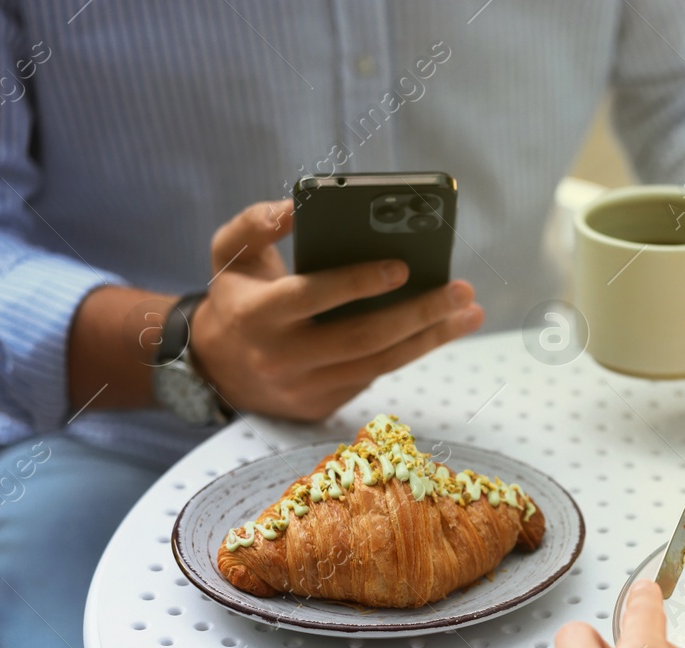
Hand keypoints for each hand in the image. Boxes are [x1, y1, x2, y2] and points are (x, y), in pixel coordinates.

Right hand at [188, 199, 484, 420]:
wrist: (214, 367)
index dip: (358, 283)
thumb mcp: (229, 253)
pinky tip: (440, 330)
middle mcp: (282, 356)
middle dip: (419, 314)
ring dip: (431, 339)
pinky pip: (374, 376)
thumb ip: (255, 223)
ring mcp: (305, 387)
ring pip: (380, 364)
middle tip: (462, 291)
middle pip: (362, 337)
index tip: (403, 267)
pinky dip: (410, 351)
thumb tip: (296, 206)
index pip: (313, 296)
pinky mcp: (323, 405)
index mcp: (257, 314)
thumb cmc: (236, 296)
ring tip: (470, 314)